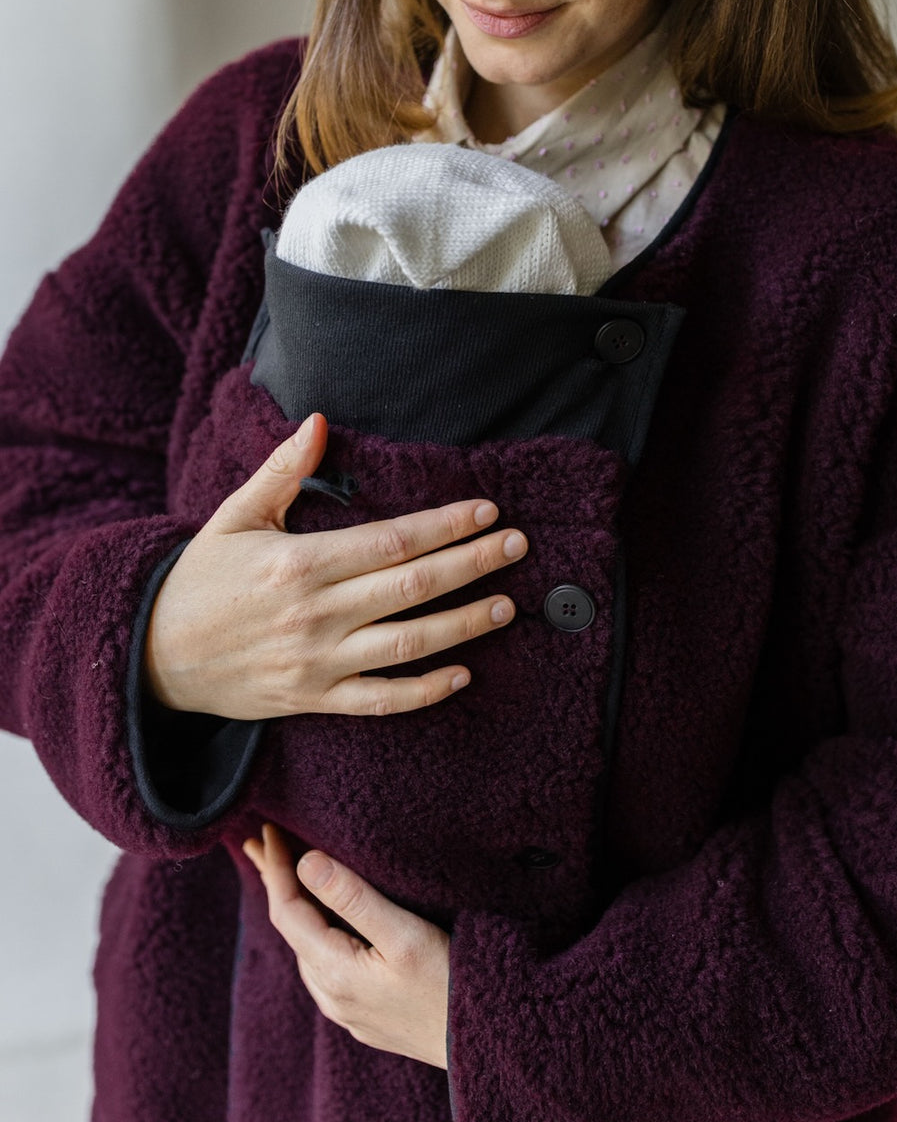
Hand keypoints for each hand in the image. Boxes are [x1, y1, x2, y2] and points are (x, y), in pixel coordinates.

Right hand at [144, 411, 525, 718]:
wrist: (154, 658)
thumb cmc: (200, 580)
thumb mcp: (235, 515)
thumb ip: (283, 470)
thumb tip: (319, 420)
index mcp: (299, 563)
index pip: (391, 540)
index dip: (445, 526)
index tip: (486, 512)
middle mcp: (315, 614)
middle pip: (412, 586)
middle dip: (472, 564)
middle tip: (517, 547)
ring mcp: (318, 662)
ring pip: (407, 645)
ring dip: (464, 624)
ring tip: (506, 604)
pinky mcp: (315, 700)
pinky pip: (381, 700)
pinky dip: (425, 691)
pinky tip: (463, 673)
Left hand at [243, 822, 450, 1068]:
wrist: (482, 1043)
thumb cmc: (449, 985)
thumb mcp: (404, 934)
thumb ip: (354, 898)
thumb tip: (306, 862)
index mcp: (334, 972)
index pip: (287, 910)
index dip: (276, 868)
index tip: (270, 831)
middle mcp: (330, 995)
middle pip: (291, 928)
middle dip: (276, 882)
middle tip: (258, 844)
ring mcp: (345, 1009)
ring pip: (307, 948)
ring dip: (296, 907)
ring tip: (287, 874)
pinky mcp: (363, 1015)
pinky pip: (324, 965)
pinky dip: (314, 931)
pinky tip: (323, 922)